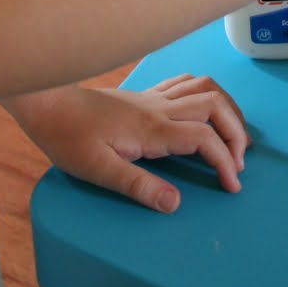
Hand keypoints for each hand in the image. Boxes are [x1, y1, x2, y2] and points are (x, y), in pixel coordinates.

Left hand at [9, 75, 250, 212]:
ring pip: (205, 89)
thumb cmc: (68, 138)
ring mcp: (153, 98)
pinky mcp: (144, 95)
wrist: (48, 104)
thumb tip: (175, 203)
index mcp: (152, 130)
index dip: (224, 161)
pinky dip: (207, 94)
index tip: (231, 186)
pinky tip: (206, 109)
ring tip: (233, 136)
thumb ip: (138, 186)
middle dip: (236, 132)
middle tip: (239, 162)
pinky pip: (186, 83)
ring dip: (227, 109)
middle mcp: (159, 108)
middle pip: (215, 106)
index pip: (204, 139)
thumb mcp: (98, 170)